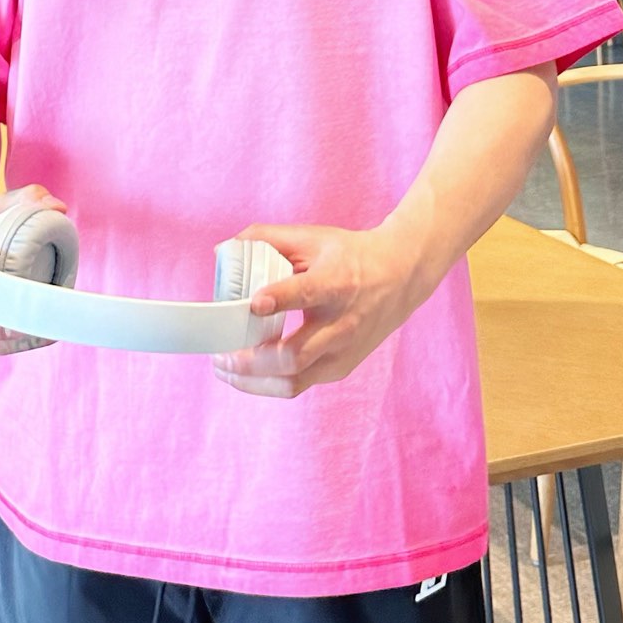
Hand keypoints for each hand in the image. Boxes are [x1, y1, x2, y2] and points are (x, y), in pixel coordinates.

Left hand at [212, 221, 425, 397]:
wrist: (401, 277)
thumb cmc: (350, 256)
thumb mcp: (313, 237)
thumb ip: (267, 238)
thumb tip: (223, 249)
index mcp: (336, 282)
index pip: (306, 294)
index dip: (279, 299)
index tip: (254, 303)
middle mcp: (341, 322)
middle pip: (294, 355)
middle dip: (252, 361)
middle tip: (222, 354)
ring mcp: (343, 351)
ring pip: (295, 380)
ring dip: (254, 382)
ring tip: (226, 369)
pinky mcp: (341, 367)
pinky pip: (300, 384)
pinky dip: (270, 383)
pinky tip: (248, 373)